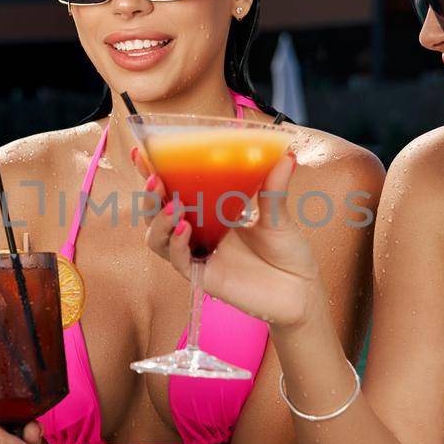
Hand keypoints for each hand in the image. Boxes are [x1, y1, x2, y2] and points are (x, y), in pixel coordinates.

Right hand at [135, 146, 321, 327]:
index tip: (142, 152)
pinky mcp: (203, 276)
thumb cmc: (287, 253)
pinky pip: (178, 261)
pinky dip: (177, 245)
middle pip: (156, 214)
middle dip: (149, 196)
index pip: (173, 190)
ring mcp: (198, 255)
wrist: (301, 291)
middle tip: (155, 179)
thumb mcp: (278, 216)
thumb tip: (285, 156)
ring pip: (158, 239)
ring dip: (158, 221)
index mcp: (209, 212)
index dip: (153, 173)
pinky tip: (185, 229)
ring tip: (173, 206)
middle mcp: (197, 232)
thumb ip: (273, 189)